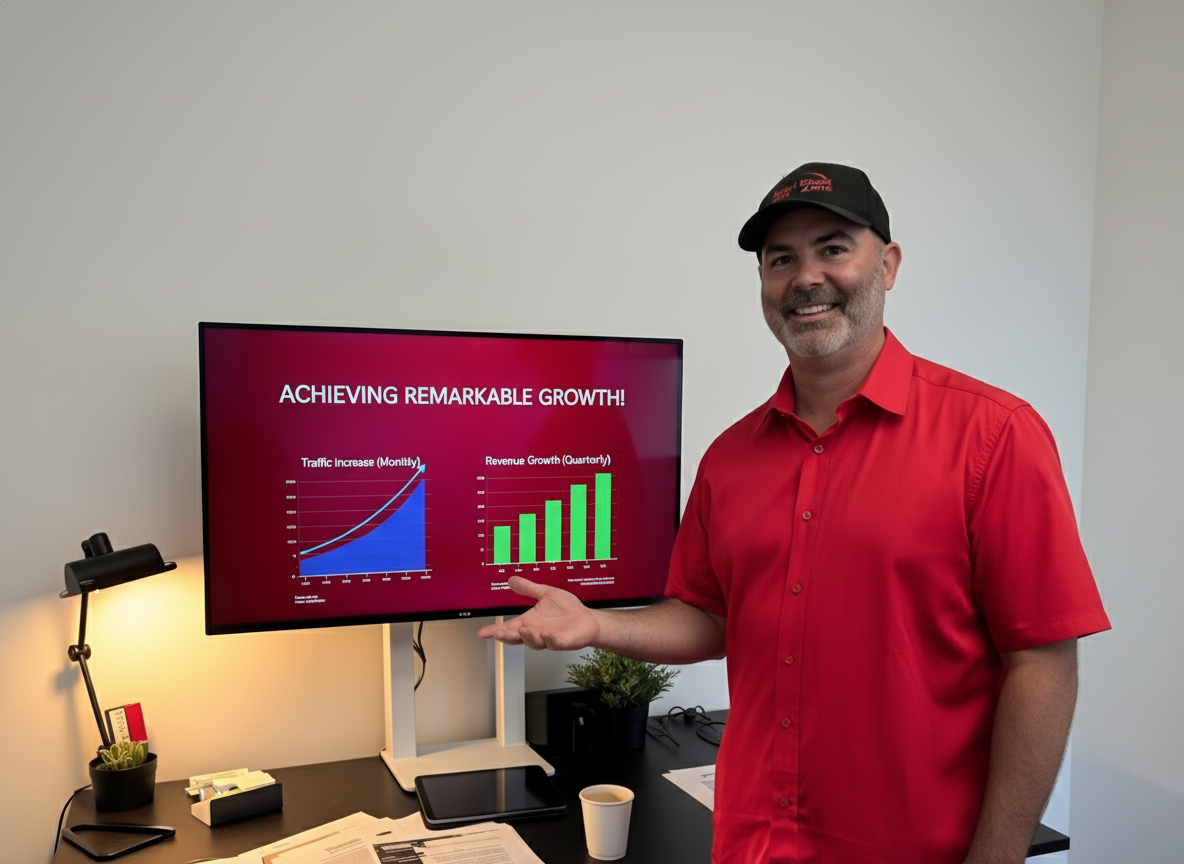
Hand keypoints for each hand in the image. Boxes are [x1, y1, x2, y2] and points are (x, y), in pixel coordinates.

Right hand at [477, 576, 599, 650]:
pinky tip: (547, 634)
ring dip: (527, 637)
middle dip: (506, 636)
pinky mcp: (563, 641)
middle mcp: (536, 632)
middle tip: (498, 633)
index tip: (482, 633)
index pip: (508, 627)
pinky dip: (550, 640)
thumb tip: (512, 580)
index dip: (495, 630)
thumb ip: (528, 588)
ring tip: (523, 630)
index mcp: (530, 622)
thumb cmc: (568, 610)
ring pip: (533, 642)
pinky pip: (555, 643)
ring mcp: (549, 638)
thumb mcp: (546, 594)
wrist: (587, 619)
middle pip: (516, 638)